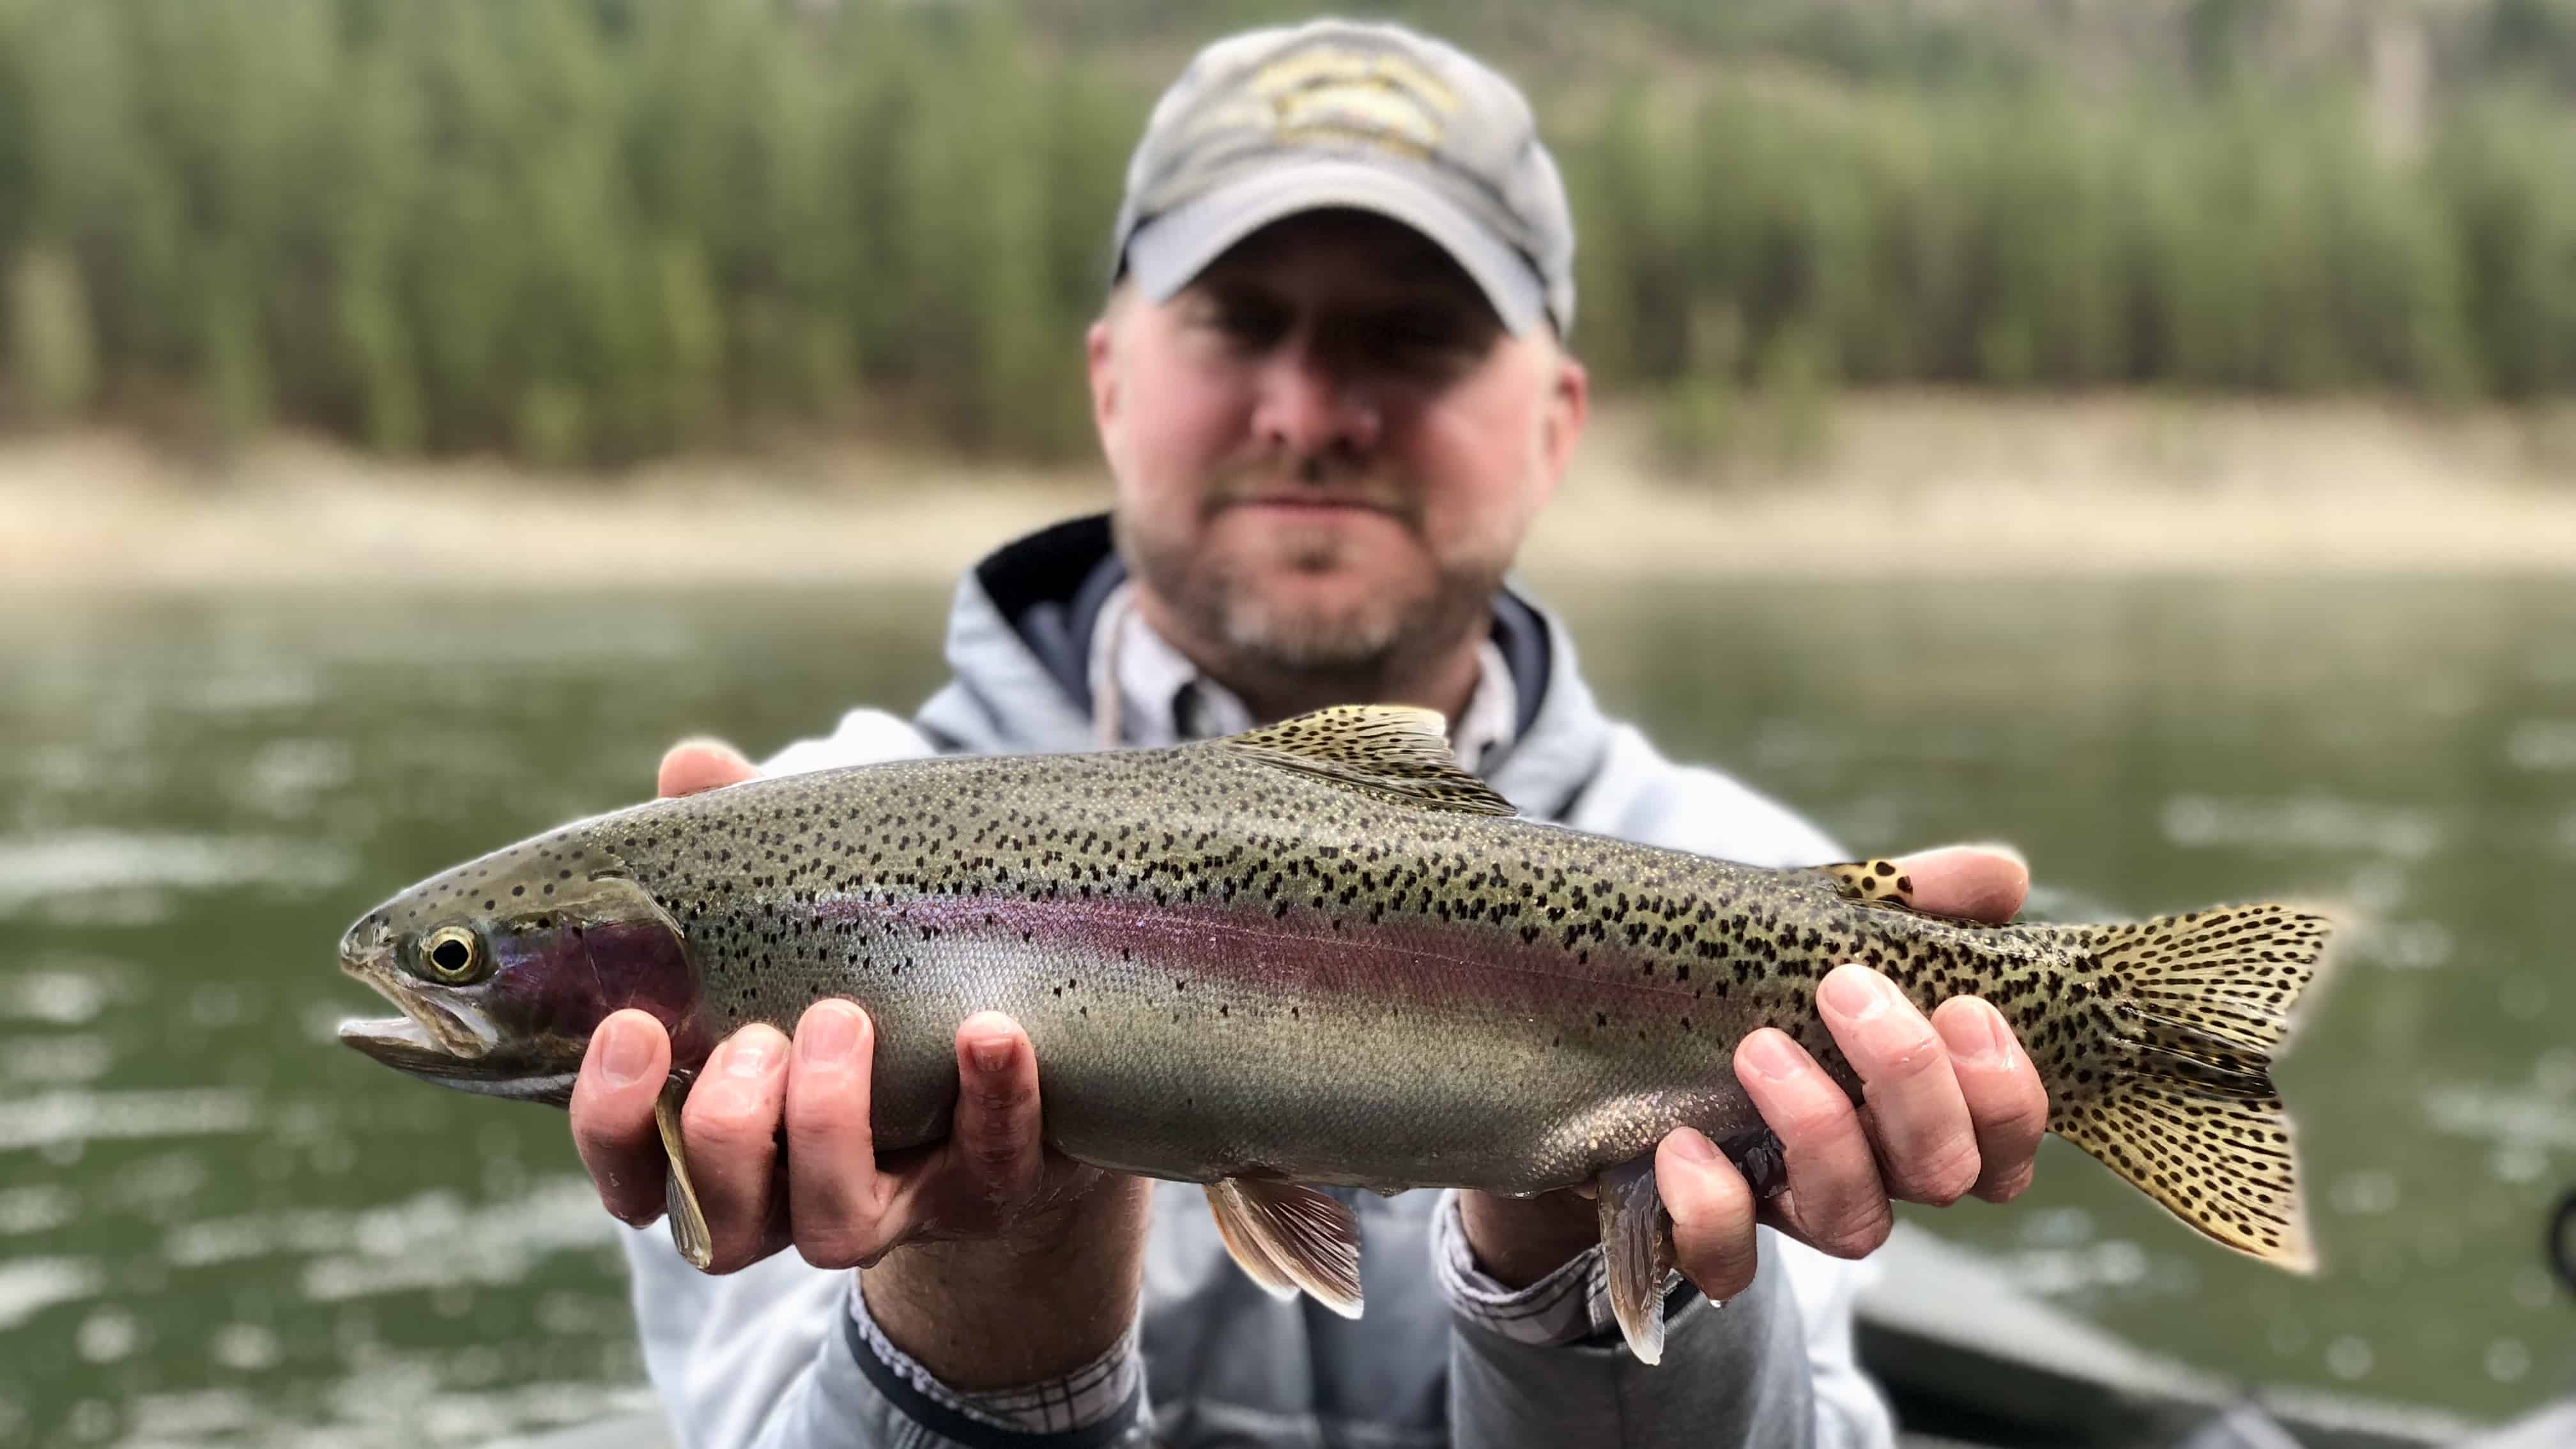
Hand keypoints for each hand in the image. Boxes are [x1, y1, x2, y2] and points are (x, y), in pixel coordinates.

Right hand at [567, 739, 1151, 1385]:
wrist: (1014, 1065)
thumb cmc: (864, 985)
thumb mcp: (796, 925)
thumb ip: (736, 855)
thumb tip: (690, 768)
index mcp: (712, 1141)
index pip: (627, 1171)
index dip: (612, 1119)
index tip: (634, 1029)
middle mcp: (786, 1199)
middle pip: (719, 1219)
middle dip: (728, 1128)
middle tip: (758, 1037)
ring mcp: (891, 1205)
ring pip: (834, 1227)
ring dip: (828, 1124)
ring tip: (843, 1020)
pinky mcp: (989, 1193)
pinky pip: (991, 1167)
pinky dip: (992, 1101)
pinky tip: (991, 1031)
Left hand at [1460, 845, 2048, 1304]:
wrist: (1599, 1049)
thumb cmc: (1744, 990)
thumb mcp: (1816, 931)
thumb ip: (1909, 903)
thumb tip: (2002, 874)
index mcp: (1914, 1109)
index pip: (2003, 1138)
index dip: (2006, 1090)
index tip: (1964, 1006)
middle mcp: (1870, 1172)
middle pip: (1940, 1173)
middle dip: (1910, 1081)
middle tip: (1845, 988)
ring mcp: (1790, 1210)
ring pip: (1854, 1223)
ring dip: (1820, 1133)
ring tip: (1758, 1047)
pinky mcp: (1705, 1238)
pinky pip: (1730, 1265)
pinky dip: (1715, 1213)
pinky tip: (1682, 1148)